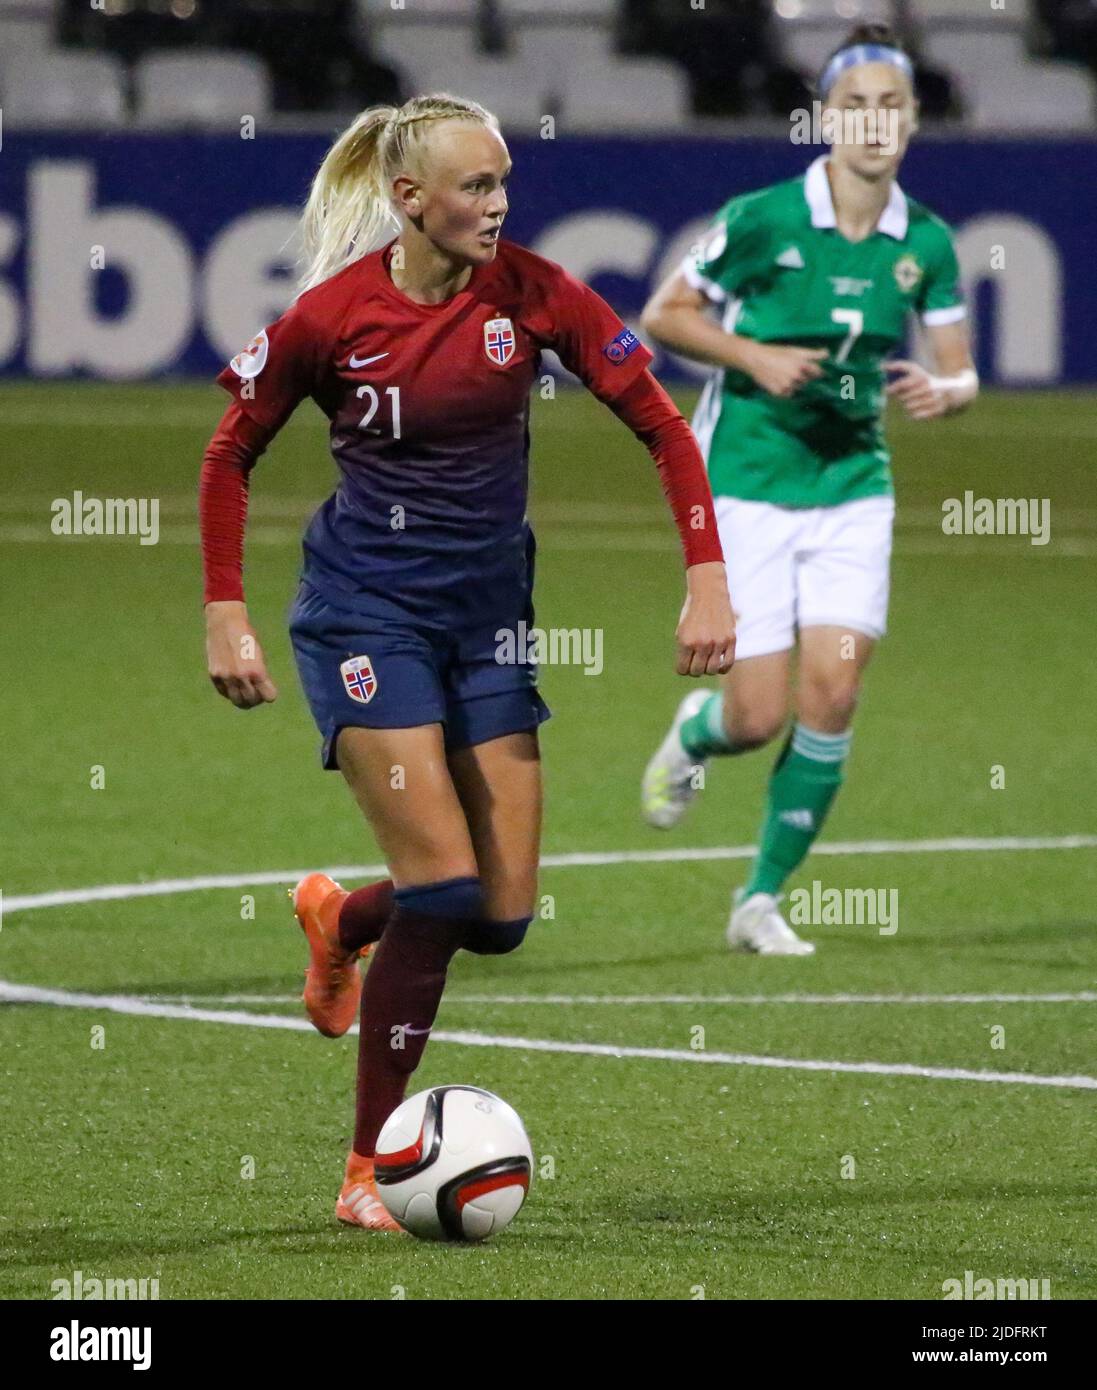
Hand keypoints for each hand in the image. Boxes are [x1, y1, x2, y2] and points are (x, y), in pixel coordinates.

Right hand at [205, 600, 277, 708]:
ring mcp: (226, 678)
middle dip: (256, 699)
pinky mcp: (214, 676)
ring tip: (245, 692)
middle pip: (252, 701)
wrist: (224, 623)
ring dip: (243, 699)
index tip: (268, 690)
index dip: (269, 694)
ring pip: (237, 701)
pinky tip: (233, 685)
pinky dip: (230, 692)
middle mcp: (241, 677)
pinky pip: (224, 693)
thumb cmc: (246, 635)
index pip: (269, 697)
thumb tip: (260, 689)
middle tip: (256, 692)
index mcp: (257, 671)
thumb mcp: (259, 654)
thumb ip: (259, 673)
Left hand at [676, 562, 736, 676]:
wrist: (708, 594)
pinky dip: (722, 668)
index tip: (685, 665)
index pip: (682, 669)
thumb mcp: (682, 632)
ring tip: (707, 662)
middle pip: (697, 671)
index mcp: (686, 641)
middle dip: (694, 670)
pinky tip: (718, 665)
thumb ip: (684, 651)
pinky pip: (727, 664)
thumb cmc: (692, 614)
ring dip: (708, 669)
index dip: (682, 669)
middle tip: (696, 662)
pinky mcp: (731, 640)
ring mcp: (717, 642)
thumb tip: (688, 671)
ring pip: (712, 670)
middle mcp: (701, 643)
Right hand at [741, 342, 827, 397]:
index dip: (818, 373)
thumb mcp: (795, 350)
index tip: (816, 373)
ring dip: (794, 385)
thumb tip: (827, 354)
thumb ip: (813, 354)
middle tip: (792, 372)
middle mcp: (797, 377)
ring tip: (784, 376)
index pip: (818, 373)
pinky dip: (785, 391)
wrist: (755, 359)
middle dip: (803, 378)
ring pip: (797, 389)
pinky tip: (779, 382)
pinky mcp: (779, 393)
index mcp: (802, 365)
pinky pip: (787, 395)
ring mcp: (788, 386)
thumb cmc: (776, 352)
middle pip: (808, 382)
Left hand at [884, 359, 948, 418]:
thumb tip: (881, 365)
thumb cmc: (925, 379)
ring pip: (908, 407)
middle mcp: (928, 388)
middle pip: (903, 398)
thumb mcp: (914, 369)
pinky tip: (919, 409)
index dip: (892, 389)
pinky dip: (915, 414)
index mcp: (922, 378)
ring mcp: (934, 399)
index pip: (901, 384)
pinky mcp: (937, 410)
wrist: (949, 390)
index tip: (887, 390)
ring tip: (914, 402)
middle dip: (902, 397)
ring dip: (908, 406)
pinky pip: (916, 416)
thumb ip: (899, 366)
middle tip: (908, 395)